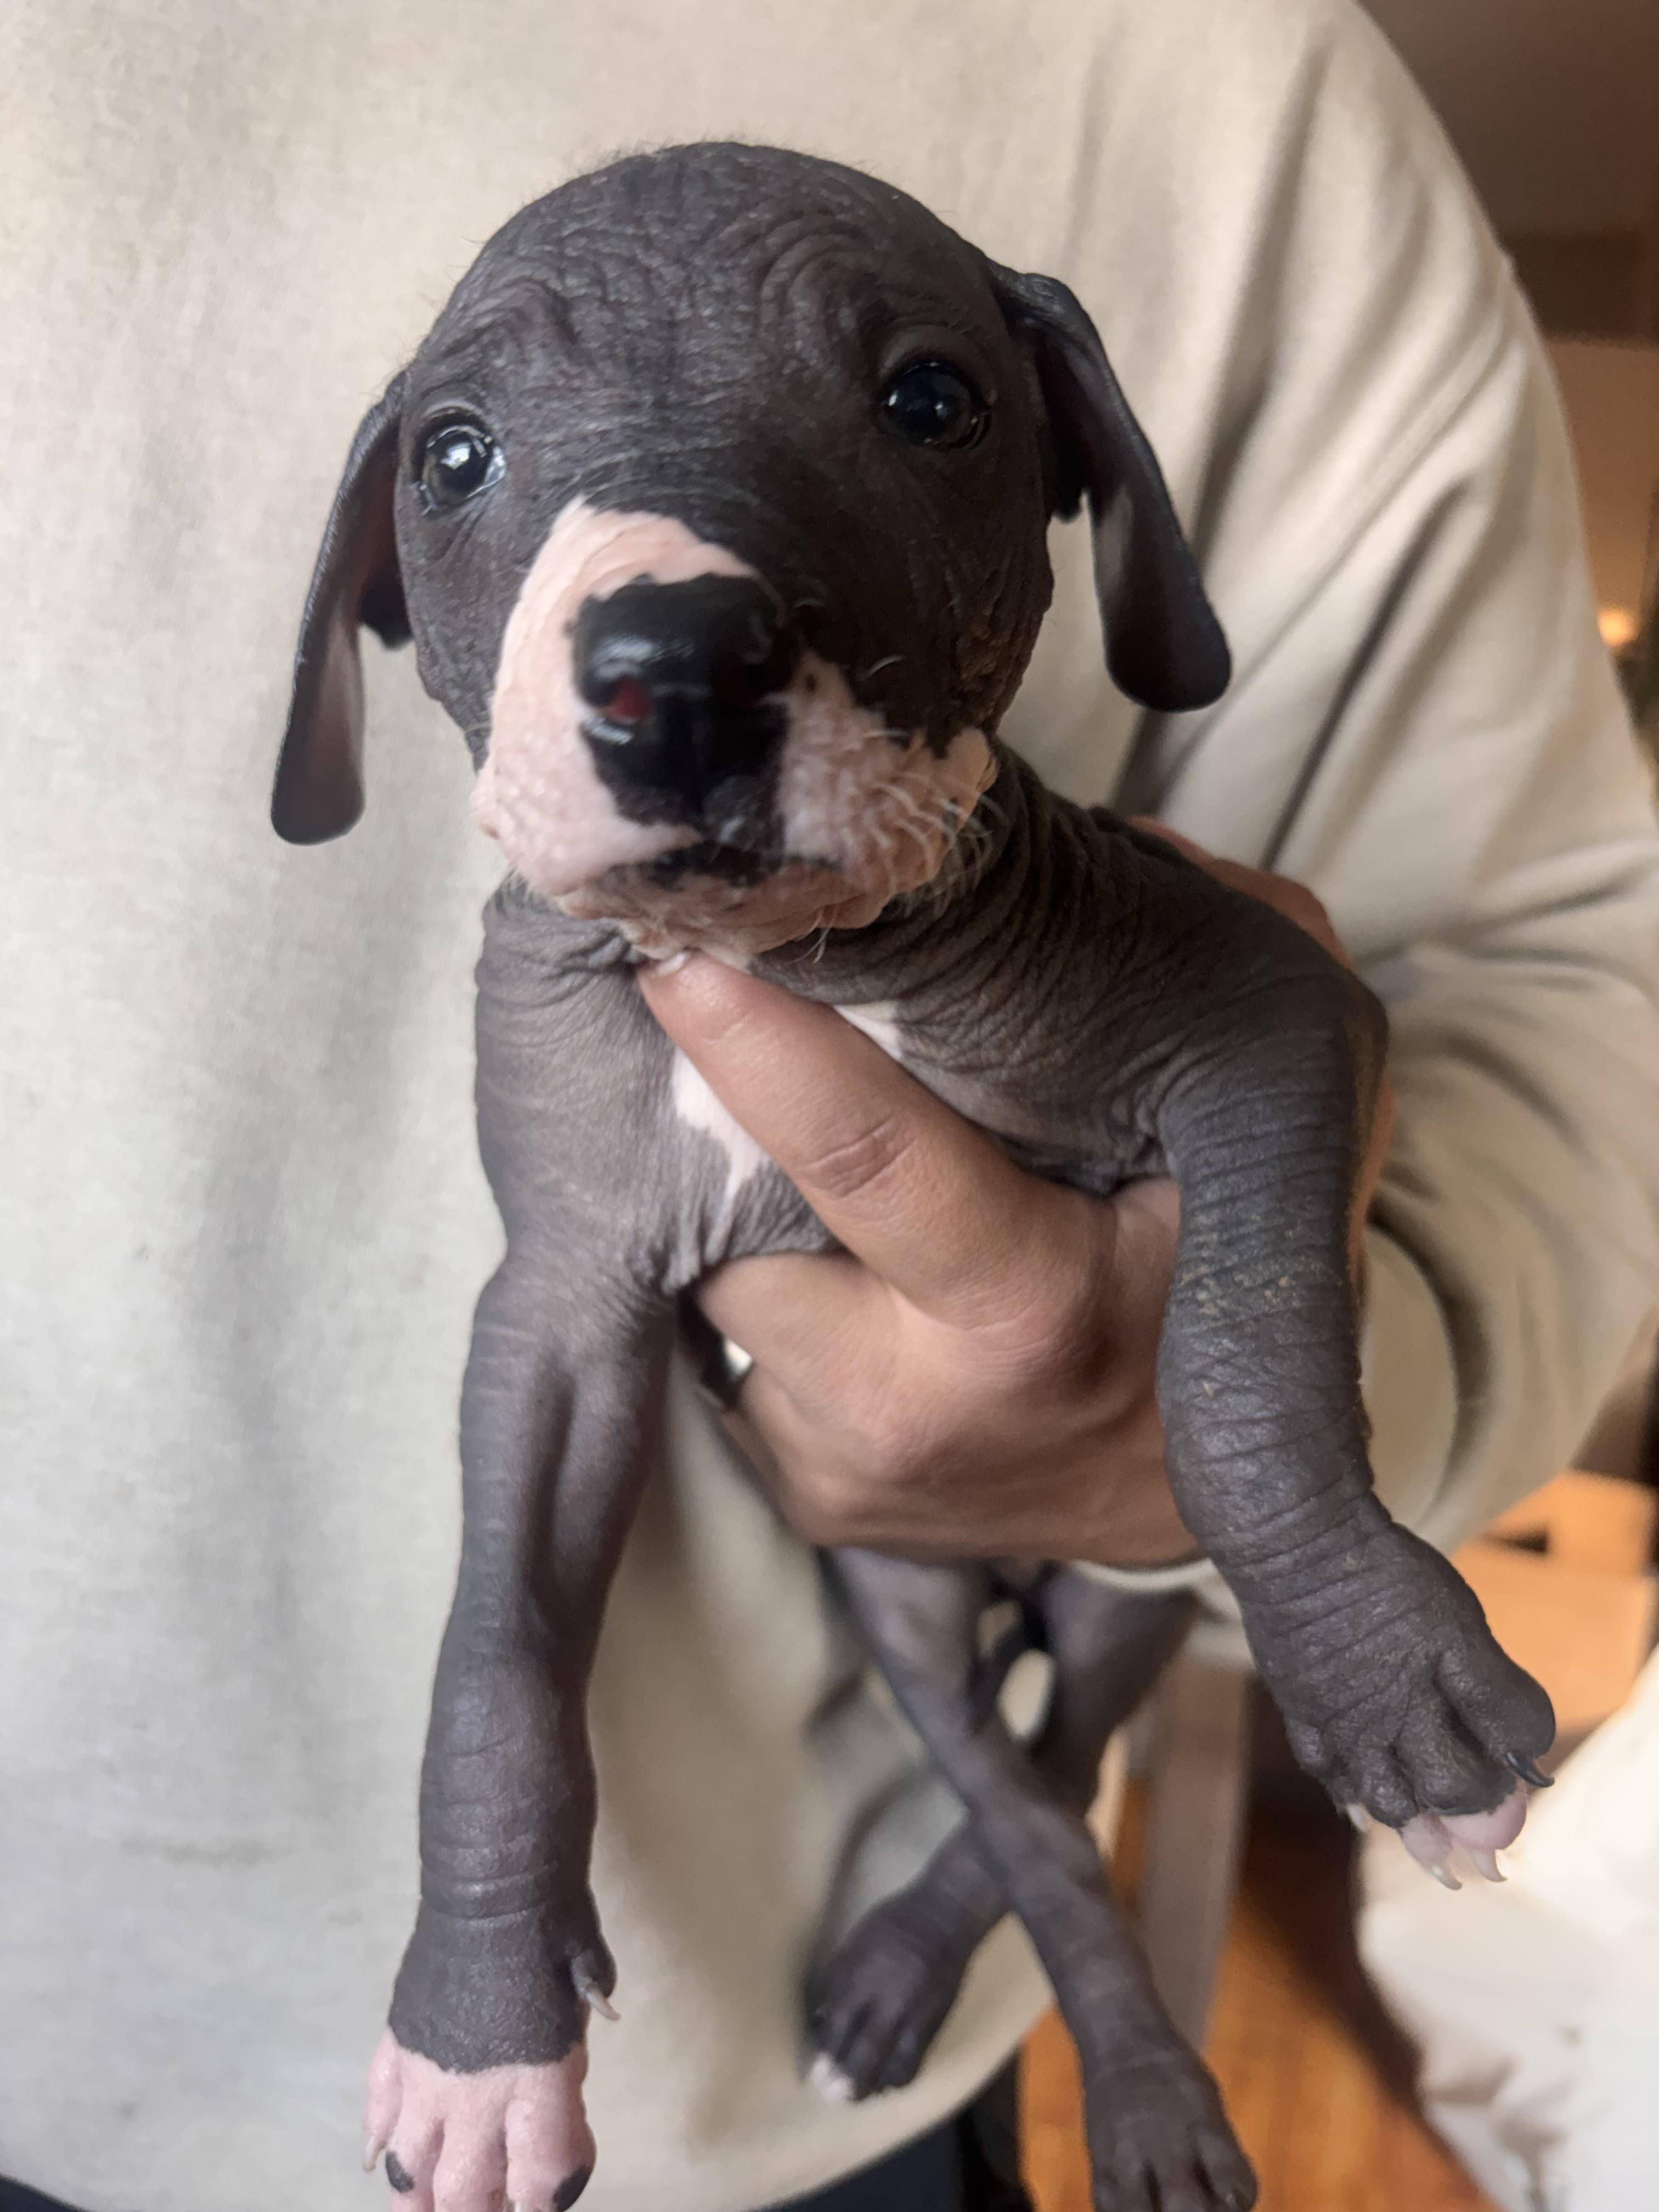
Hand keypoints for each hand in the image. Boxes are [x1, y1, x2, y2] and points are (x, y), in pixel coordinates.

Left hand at [638, 826, 1391, 1566]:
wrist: (1202, 1487)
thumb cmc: (1233, 1277)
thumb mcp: (1281, 1116)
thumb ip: (1225, 956)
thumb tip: (1113, 839)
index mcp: (1036, 1313)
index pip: (861, 1152)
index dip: (756, 1042)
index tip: (677, 945)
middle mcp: (925, 1408)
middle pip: (737, 1217)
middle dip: (719, 1127)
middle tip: (735, 1031)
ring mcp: (855, 1469)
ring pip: (720, 1281)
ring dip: (745, 1212)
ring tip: (843, 1191)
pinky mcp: (818, 1503)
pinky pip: (740, 1353)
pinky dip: (776, 1293)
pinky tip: (853, 1282)